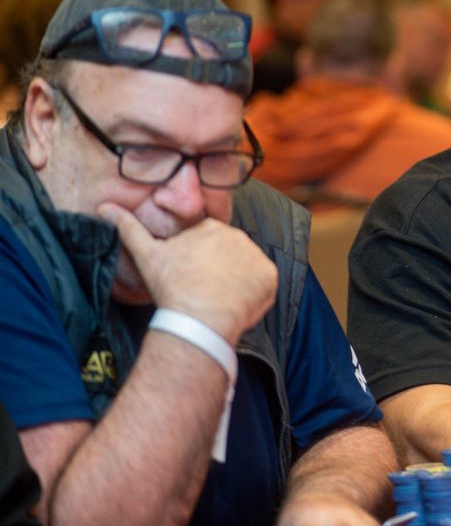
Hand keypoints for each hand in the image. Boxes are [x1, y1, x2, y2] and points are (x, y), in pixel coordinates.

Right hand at [98, 204, 276, 343]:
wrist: (197, 317)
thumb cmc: (171, 286)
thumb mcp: (146, 255)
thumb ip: (128, 229)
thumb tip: (105, 207)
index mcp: (210, 227)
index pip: (208, 242)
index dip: (199, 262)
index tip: (191, 277)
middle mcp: (238, 236)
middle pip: (229, 254)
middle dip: (219, 270)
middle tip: (204, 291)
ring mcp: (256, 256)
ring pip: (246, 269)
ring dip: (236, 281)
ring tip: (218, 300)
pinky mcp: (270, 278)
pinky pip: (264, 284)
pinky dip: (254, 294)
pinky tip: (235, 304)